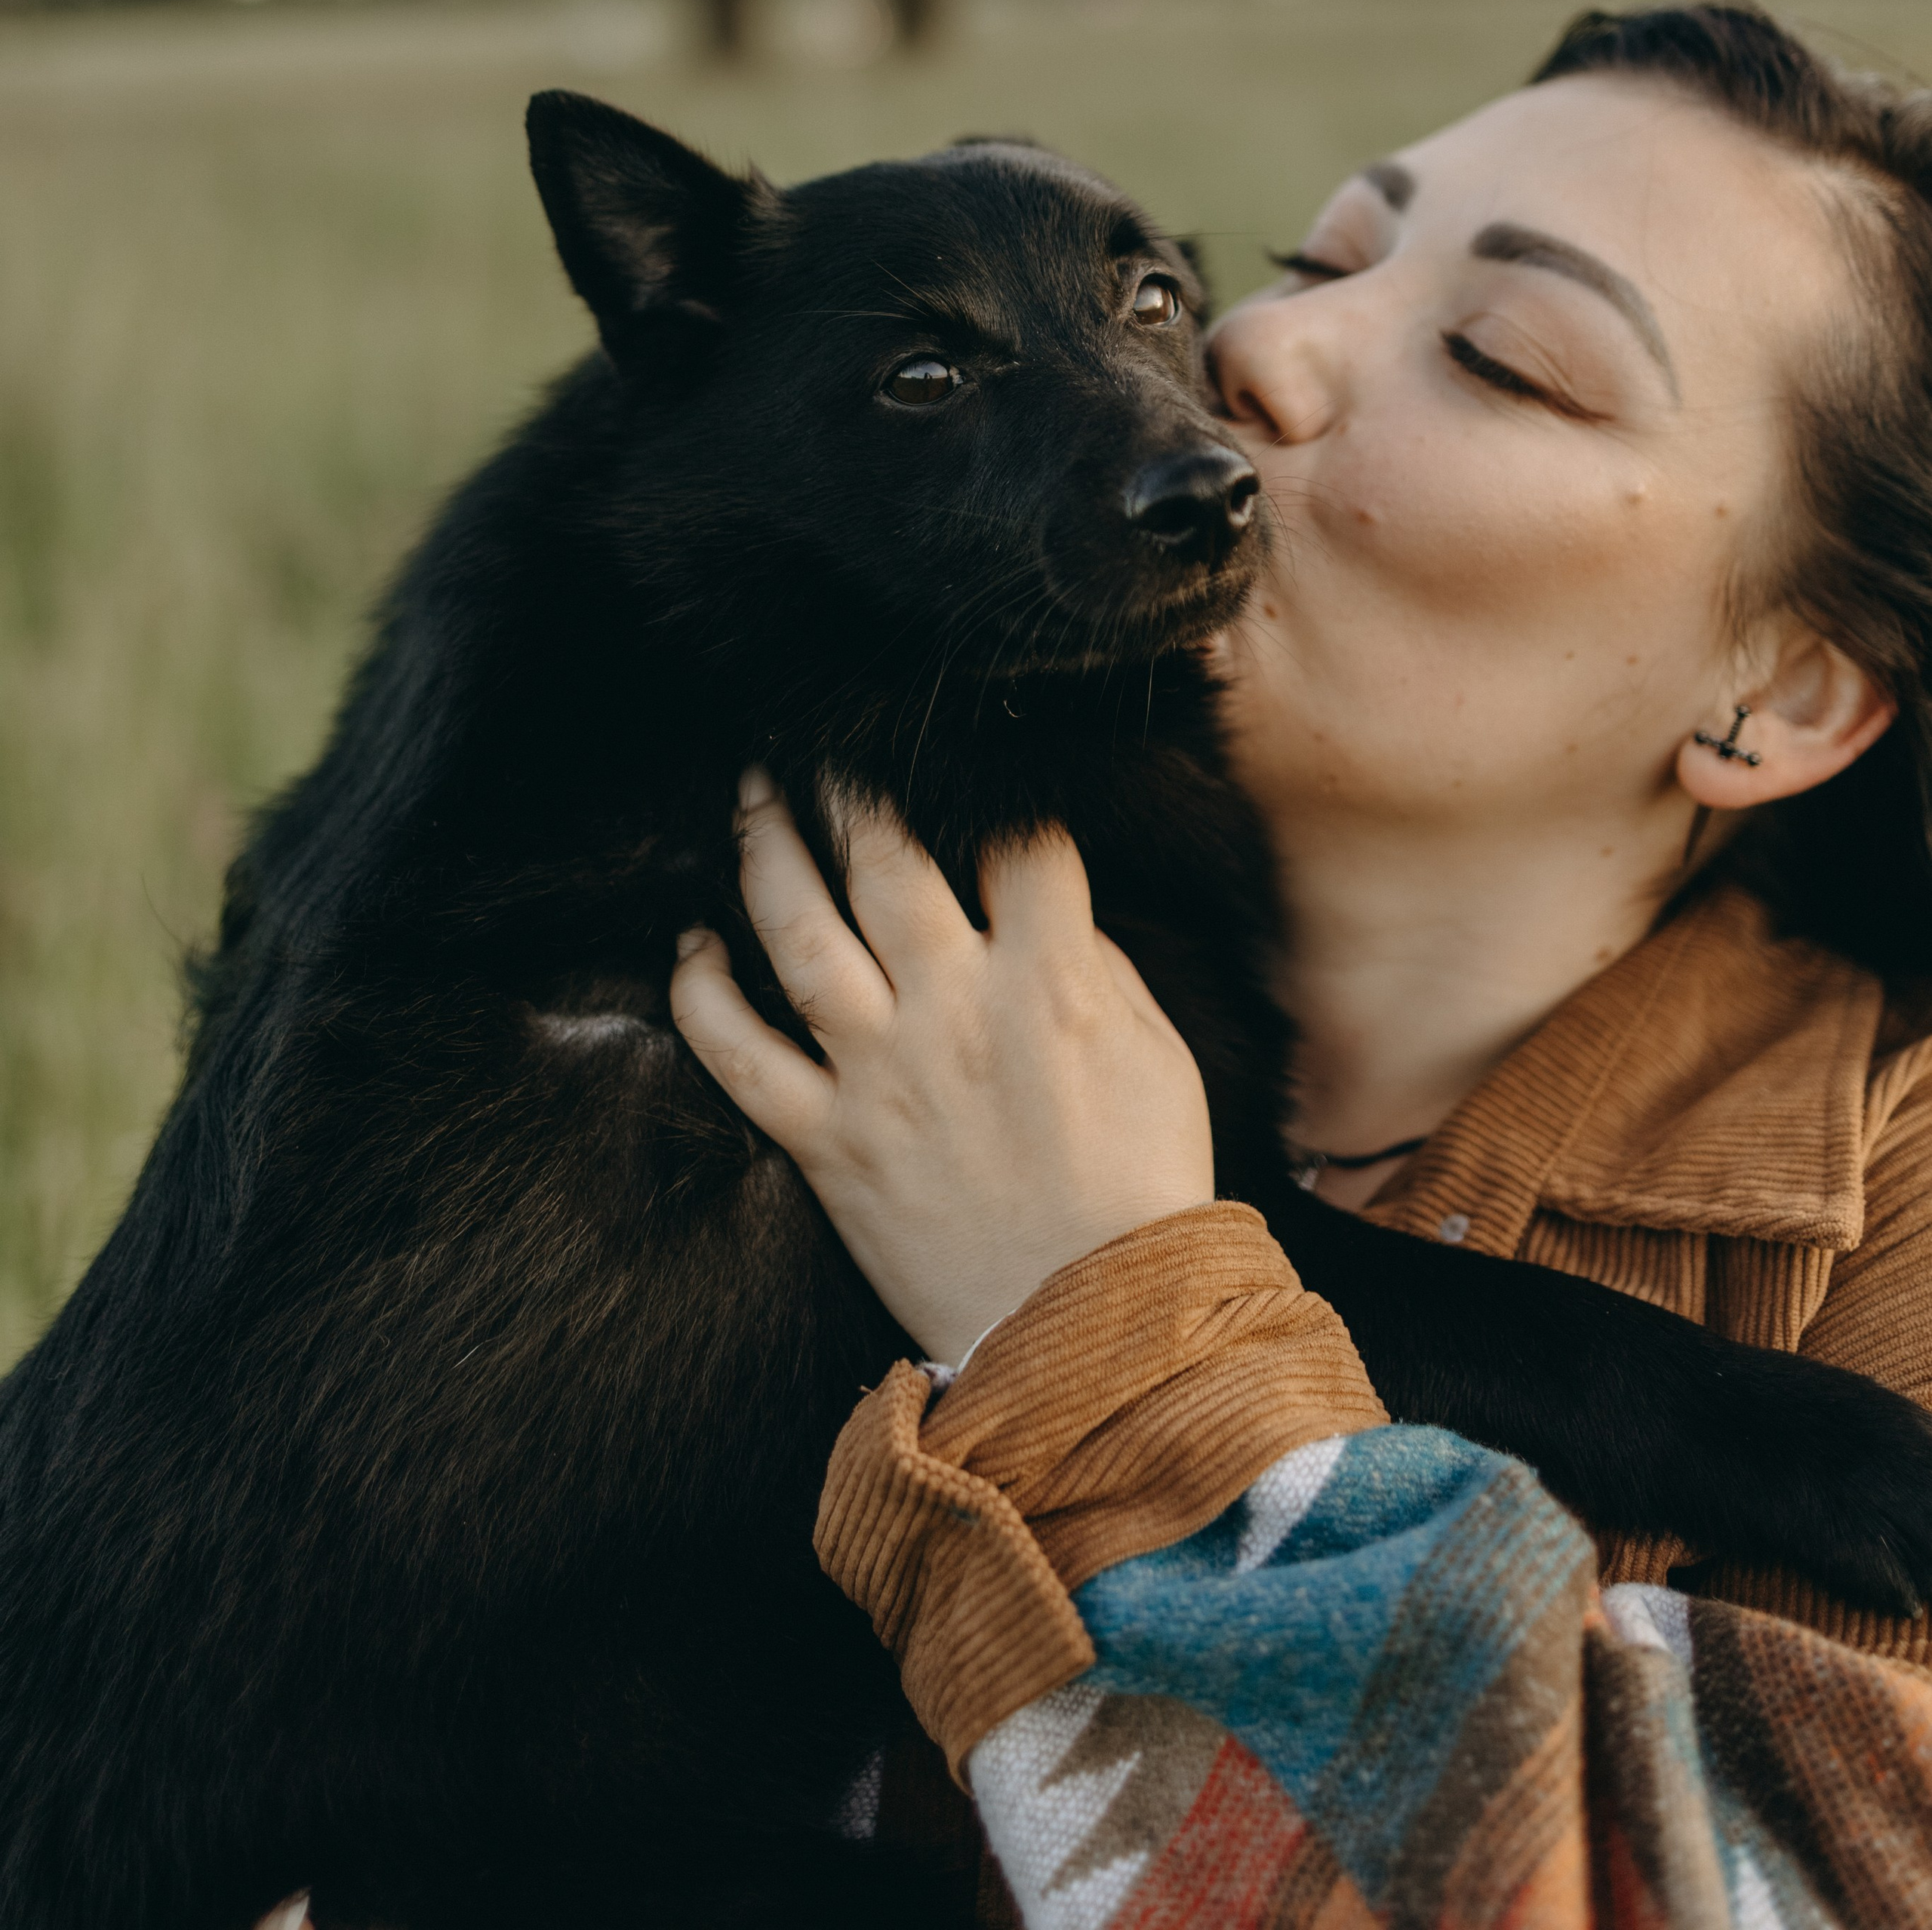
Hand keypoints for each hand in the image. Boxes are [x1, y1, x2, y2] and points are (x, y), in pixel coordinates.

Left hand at [670, 775, 1215, 1366]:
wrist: (1099, 1336)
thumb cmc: (1139, 1192)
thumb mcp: (1156, 1055)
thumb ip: (1090, 961)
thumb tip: (1033, 894)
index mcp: (1048, 984)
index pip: (1016, 839)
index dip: (994, 783)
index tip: (967, 753)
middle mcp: (953, 1014)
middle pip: (884, 859)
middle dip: (851, 780)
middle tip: (826, 735)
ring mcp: (880, 1077)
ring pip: (795, 932)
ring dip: (764, 849)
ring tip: (752, 793)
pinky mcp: (826, 1143)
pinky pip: (736, 1055)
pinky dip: (700, 991)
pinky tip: (693, 943)